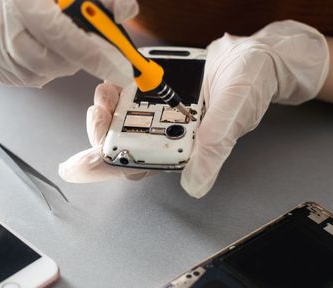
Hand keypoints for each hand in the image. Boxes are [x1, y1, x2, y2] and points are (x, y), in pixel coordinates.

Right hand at [0, 0, 137, 87]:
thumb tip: (123, 12)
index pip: (59, 33)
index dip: (91, 54)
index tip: (118, 69)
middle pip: (46, 60)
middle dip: (75, 62)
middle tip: (90, 53)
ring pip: (35, 74)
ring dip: (57, 67)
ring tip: (61, 46)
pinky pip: (20, 78)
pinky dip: (39, 71)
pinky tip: (42, 51)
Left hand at [59, 20, 328, 197]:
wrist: (254, 56)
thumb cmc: (250, 87)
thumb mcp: (233, 114)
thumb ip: (214, 147)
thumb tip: (194, 186)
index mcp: (182, 149)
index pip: (138, 166)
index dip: (107, 168)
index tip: (78, 167)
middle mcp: (165, 134)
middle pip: (120, 145)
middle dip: (99, 135)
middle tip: (96, 114)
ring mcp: (158, 112)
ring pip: (120, 120)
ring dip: (105, 112)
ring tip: (103, 97)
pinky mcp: (156, 90)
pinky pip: (128, 95)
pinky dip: (115, 91)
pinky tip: (110, 86)